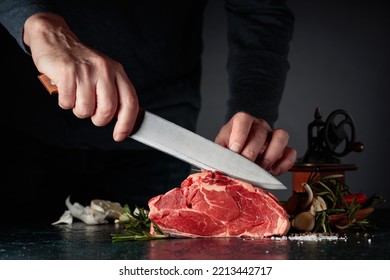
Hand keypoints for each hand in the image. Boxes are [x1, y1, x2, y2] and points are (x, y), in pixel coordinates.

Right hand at [23, 13, 138, 141]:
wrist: (55, 38)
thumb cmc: (81, 62)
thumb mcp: (104, 72)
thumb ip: (114, 92)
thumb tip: (122, 119)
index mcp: (117, 71)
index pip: (130, 102)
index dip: (127, 123)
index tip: (120, 136)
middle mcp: (105, 70)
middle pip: (108, 110)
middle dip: (98, 119)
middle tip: (91, 113)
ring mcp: (86, 71)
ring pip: (85, 110)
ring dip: (78, 110)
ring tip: (75, 95)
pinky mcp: (67, 73)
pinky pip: (67, 103)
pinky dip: (64, 102)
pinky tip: (65, 90)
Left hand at [215, 112, 296, 175]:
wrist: (238, 156)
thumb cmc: (229, 151)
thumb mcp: (220, 150)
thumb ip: (220, 155)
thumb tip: (220, 166)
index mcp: (242, 122)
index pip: (243, 119)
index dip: (239, 135)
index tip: (234, 150)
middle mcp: (259, 126)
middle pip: (261, 132)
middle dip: (252, 152)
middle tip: (245, 165)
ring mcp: (273, 136)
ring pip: (281, 136)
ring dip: (271, 155)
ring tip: (260, 168)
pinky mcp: (283, 149)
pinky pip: (291, 152)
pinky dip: (283, 164)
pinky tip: (272, 172)